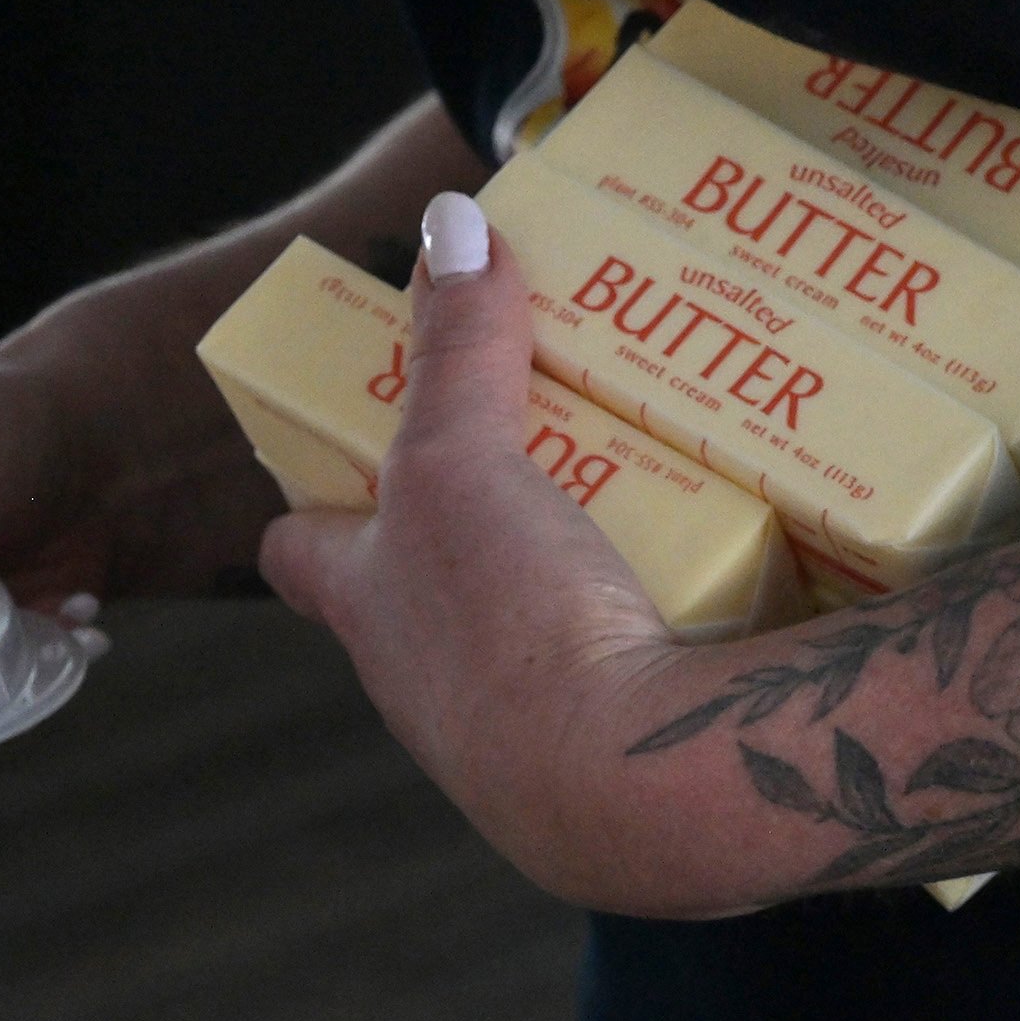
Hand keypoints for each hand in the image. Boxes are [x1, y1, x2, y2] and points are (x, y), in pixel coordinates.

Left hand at [258, 194, 747, 914]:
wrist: (638, 794)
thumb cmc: (513, 635)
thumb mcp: (461, 462)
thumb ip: (459, 350)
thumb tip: (454, 226)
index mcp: (373, 615)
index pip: (303, 555)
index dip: (312, 500)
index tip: (345, 446)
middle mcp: (434, 690)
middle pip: (426, 593)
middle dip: (473, 528)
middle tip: (536, 443)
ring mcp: (525, 740)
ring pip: (535, 639)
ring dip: (575, 579)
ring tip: (645, 498)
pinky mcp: (621, 766)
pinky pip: (633, 681)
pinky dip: (661, 634)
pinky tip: (716, 586)